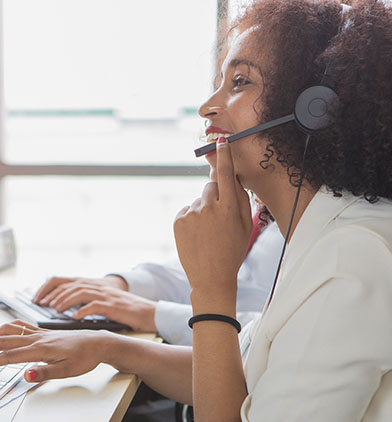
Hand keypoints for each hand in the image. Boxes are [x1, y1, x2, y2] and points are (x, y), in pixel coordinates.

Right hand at [0, 320, 110, 381]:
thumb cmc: (84, 357)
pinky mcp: (40, 332)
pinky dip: (2, 330)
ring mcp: (37, 333)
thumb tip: (25, 375)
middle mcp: (35, 338)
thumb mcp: (68, 371)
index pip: (6, 356)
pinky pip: (16, 326)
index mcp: (39, 349)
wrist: (96, 343)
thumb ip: (45, 372)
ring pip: (5, 331)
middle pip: (0, 342)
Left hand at [35, 277, 155, 331]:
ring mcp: (104, 295)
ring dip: (64, 301)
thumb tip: (62, 308)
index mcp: (90, 285)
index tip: (37, 299)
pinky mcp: (113, 306)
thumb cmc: (123, 309)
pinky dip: (83, 310)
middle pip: (68, 285)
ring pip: (79, 292)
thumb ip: (83, 300)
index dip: (47, 288)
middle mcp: (95, 286)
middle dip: (52, 295)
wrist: (148, 311)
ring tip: (54, 310)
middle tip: (41, 305)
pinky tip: (75, 317)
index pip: (62, 280)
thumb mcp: (100, 300)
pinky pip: (95, 306)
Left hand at [173, 138, 251, 309]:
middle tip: (220, 218)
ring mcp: (192, 213)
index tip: (221, 141)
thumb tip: (232, 178)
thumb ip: (240, 199)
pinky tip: (197, 234)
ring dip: (204, 208)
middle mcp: (209, 207)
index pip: (226, 173)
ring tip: (208, 232)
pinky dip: (192, 217)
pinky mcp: (179, 220)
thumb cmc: (231, 251)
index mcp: (230, 208)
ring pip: (200, 199)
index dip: (224, 155)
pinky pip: (188, 209)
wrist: (210, 278)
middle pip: (212, 186)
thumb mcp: (244, 226)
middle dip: (217, 195)